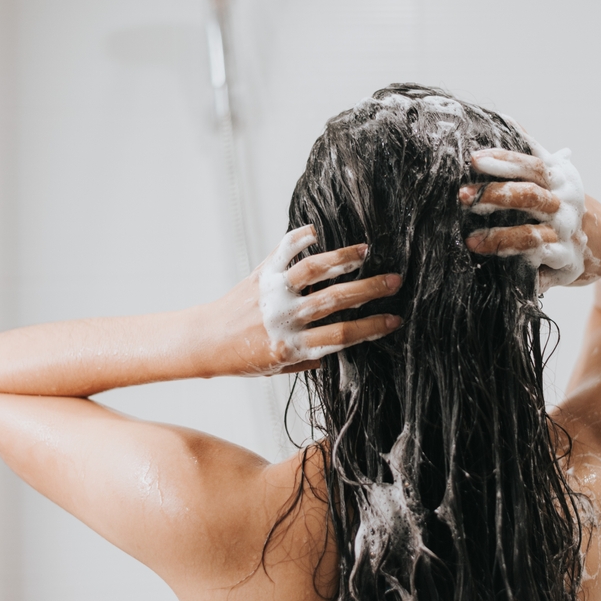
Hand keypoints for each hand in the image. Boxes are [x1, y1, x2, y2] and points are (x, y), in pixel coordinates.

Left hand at [209, 226, 401, 375]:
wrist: (206, 341)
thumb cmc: (247, 358)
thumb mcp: (282, 368)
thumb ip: (313, 356)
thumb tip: (348, 339)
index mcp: (290, 345)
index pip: (341, 336)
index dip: (372, 327)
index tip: (394, 319)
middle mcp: (282, 317)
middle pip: (334, 300)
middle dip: (369, 289)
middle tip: (394, 282)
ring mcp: (271, 292)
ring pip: (312, 270)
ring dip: (342, 258)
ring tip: (367, 251)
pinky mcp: (260, 274)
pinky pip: (283, 250)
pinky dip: (301, 237)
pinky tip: (320, 231)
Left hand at [461, 138, 593, 291]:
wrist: (596, 241)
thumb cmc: (559, 201)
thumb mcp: (552, 174)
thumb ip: (530, 150)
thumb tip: (506, 119)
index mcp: (561, 179)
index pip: (532, 166)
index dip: (504, 161)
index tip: (473, 159)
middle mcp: (565, 205)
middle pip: (530, 197)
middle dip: (495, 196)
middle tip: (462, 196)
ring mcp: (566, 235)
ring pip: (532, 235)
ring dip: (500, 237)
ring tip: (471, 240)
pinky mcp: (565, 263)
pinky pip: (540, 267)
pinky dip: (522, 267)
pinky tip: (500, 268)